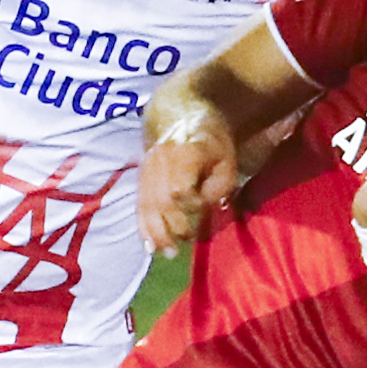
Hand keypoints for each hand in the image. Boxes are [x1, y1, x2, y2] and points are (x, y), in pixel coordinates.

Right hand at [141, 114, 241, 252]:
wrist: (180, 115)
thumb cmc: (212, 141)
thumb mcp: (226, 159)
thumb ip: (219, 186)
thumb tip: (204, 208)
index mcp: (184, 153)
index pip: (181, 189)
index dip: (193, 205)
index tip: (206, 207)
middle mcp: (161, 160)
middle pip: (161, 201)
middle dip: (172, 227)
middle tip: (185, 243)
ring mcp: (148, 169)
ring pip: (147, 206)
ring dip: (156, 233)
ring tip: (167, 252)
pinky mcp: (142, 177)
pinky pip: (139, 206)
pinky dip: (144, 227)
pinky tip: (149, 246)